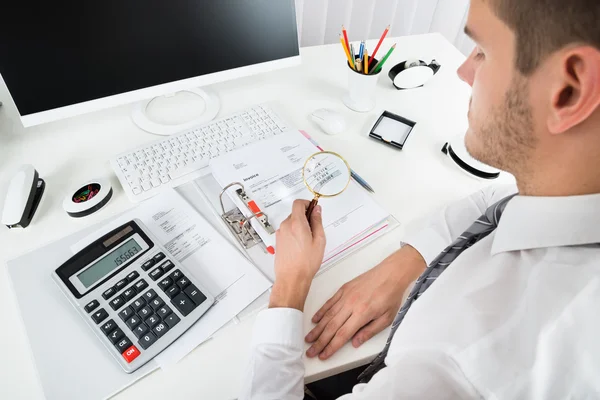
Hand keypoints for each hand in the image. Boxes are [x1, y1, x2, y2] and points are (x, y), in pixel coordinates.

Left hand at [269, 199, 326, 310]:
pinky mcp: (278, 241)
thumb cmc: (305, 262)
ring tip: (308, 240)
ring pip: (291, 222)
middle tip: (315, 228)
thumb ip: (318, 222)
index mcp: (296, 223)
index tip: (314, 208)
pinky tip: (301, 245)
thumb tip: (317, 210)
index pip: (298, 203)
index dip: (307, 203)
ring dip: (300, 226)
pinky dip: (294, 233)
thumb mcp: (319, 240)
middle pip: (295, 213)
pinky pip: (287, 231)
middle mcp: (286, 226)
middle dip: (305, 217)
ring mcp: (280, 234)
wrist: (292, 278)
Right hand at [305, 245, 425, 359]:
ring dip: (317, 329)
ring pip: (328, 315)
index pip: (342, 335)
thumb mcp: (386, 318)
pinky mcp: (344, 289)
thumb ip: (370, 331)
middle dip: (320, 341)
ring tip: (309, 339)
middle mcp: (351, 305)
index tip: (323, 355)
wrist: (390, 274)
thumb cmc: (390, 295)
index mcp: (362, 314)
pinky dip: (321, 312)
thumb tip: (355, 342)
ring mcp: (345, 296)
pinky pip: (329, 302)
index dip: (331, 347)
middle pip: (331, 327)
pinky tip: (315, 320)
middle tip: (311, 351)